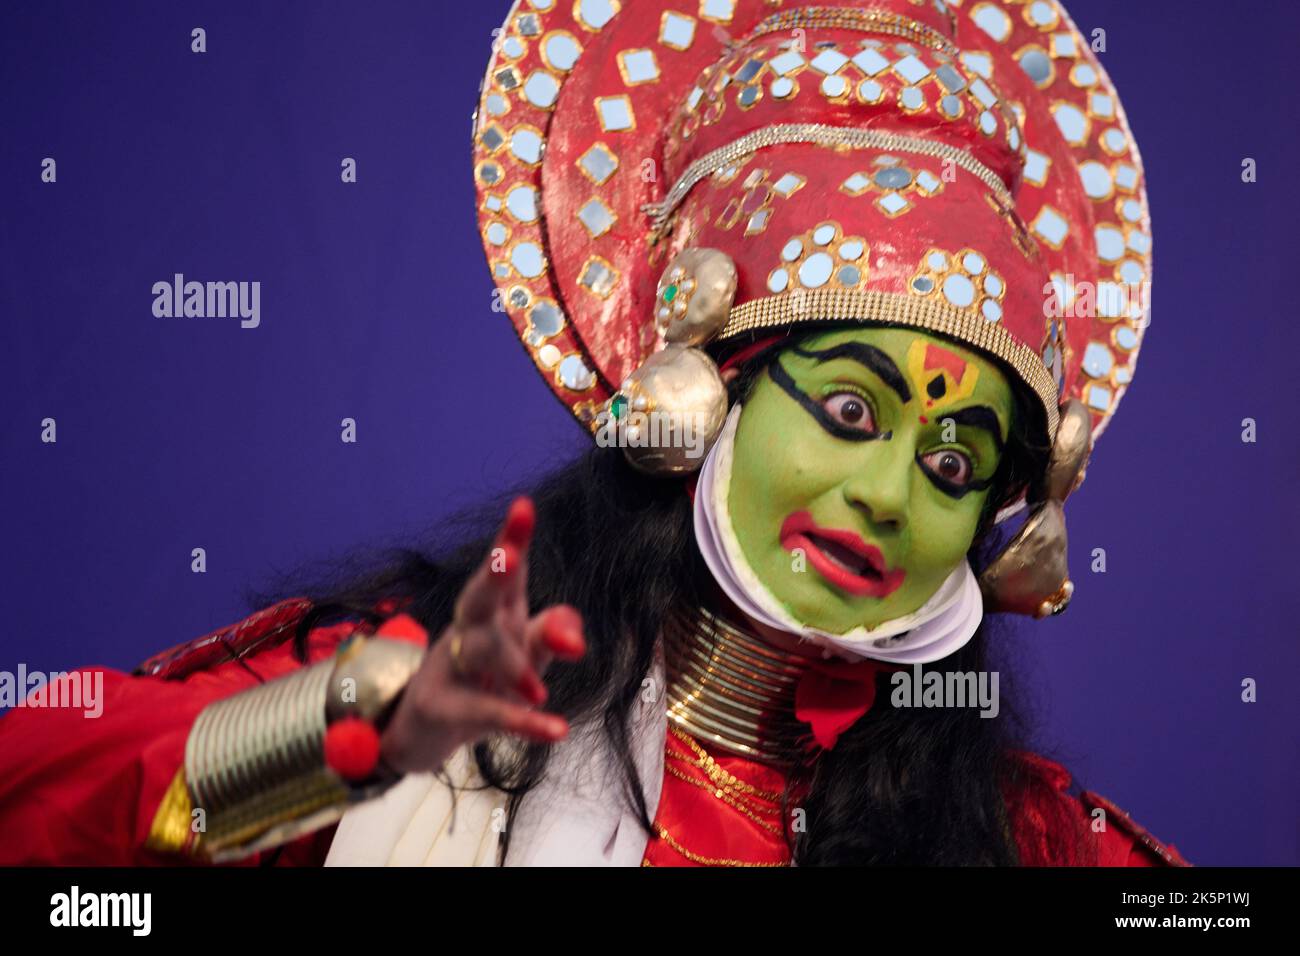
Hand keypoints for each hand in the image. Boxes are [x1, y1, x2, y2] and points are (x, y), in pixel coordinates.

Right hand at [377, 496, 585, 774]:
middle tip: (508, 556)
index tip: (523, 505)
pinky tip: (558, 730)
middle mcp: (471, 630)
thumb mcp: (524, 653)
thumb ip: (552, 636)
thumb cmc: (483, 680)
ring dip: (514, 669)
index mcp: (494, 610)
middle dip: (494, 576)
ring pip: (482, 654)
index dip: (513, 538)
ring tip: (540, 691)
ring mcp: (450, 667)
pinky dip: (525, 723)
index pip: (507, 571)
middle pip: (479, 597)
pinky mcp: (444, 708)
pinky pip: (488, 713)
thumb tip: (576, 636)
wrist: (422, 730)